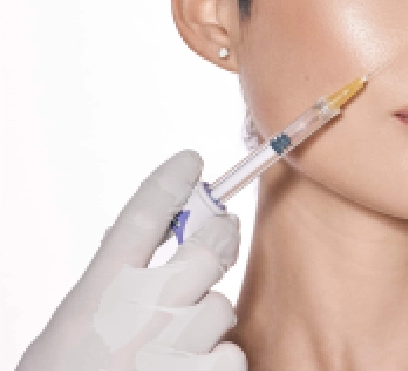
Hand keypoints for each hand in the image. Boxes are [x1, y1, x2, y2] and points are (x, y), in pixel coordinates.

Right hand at [17, 151, 245, 370]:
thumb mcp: (72, 334)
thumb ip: (113, 297)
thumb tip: (163, 262)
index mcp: (95, 295)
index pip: (139, 218)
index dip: (171, 184)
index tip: (190, 161)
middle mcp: (137, 311)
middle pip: (208, 246)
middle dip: (220, 238)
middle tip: (219, 238)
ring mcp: (173, 344)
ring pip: (222, 307)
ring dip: (208, 325)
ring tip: (173, 353)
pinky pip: (232, 355)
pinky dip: (216, 367)